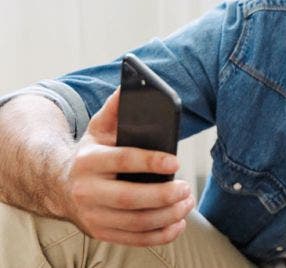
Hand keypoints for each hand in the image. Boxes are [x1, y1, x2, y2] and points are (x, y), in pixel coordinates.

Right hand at [59, 88, 194, 245]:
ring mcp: (92, 215)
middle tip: (186, 188)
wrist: (60, 186)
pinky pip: (133, 240)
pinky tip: (177, 223)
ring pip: (135, 222)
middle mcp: (87, 191)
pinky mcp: (100, 232)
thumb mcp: (98, 129)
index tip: (175, 162)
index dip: (150, 162)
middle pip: (129, 198)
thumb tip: (130, 86)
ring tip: (186, 202)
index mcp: (89, 161)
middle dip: (163, 196)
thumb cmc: (91, 154)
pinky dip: (159, 235)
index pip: (122, 160)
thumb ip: (115, 109)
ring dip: (167, 215)